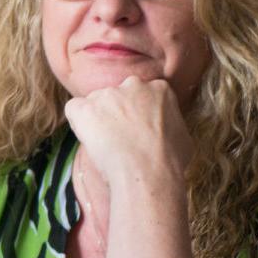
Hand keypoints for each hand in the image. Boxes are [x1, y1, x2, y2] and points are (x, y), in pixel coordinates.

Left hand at [63, 76, 193, 191]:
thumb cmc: (169, 161)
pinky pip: (74, 109)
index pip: (143, 95)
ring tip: (106, 146)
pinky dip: (78, 123)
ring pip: (96, 103)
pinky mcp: (85, 107)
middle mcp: (133, 85)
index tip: (137, 130)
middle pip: (118, 95)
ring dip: (98, 120)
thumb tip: (167, 133)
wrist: (148, 172)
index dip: (138, 114)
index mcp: (159, 89)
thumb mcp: (183, 137)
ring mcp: (107, 94)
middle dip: (117, 113)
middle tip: (121, 138)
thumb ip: (171, 125)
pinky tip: (89, 140)